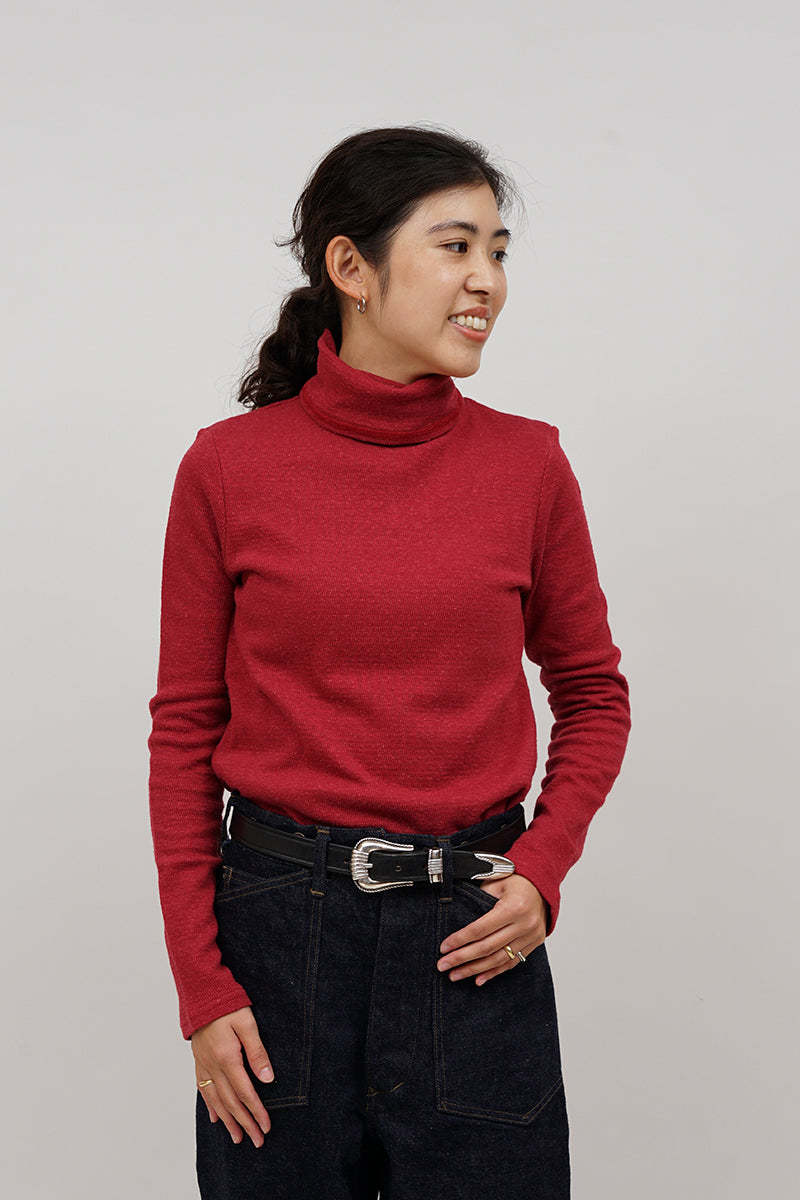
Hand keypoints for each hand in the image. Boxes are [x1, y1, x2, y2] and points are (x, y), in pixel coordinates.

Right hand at [192, 1006, 274, 1146]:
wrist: (201, 993)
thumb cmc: (227, 1005)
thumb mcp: (247, 1024)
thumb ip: (257, 1052)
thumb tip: (267, 1079)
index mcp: (227, 1058)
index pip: (245, 1093)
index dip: (256, 1111)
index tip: (266, 1127)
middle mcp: (213, 1066)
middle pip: (231, 1102)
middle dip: (245, 1123)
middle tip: (256, 1141)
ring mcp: (204, 1065)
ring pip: (216, 1100)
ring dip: (228, 1121)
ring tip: (237, 1137)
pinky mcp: (199, 1060)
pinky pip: (203, 1089)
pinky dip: (210, 1106)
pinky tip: (215, 1118)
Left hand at [436, 873, 547, 985]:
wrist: (542, 884)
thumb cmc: (515, 881)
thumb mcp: (495, 881)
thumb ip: (479, 899)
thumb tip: (456, 918)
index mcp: (513, 907)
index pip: (481, 929)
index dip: (460, 940)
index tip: (444, 948)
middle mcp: (524, 924)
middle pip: (487, 947)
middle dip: (462, 958)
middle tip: (443, 966)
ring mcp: (531, 936)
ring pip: (498, 959)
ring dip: (475, 970)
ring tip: (455, 975)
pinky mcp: (534, 944)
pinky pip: (512, 962)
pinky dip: (494, 972)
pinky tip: (478, 979)